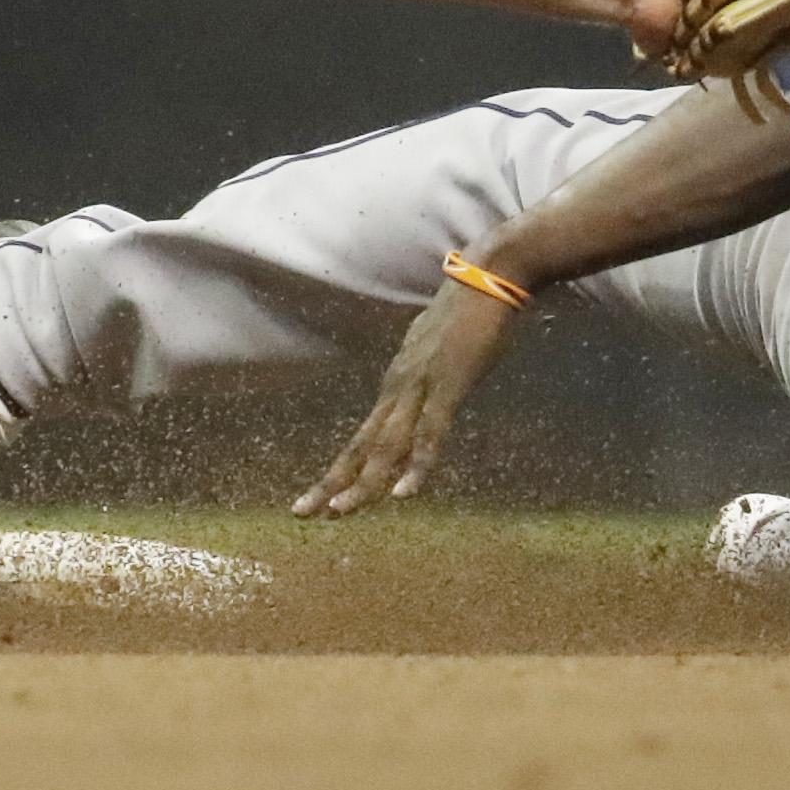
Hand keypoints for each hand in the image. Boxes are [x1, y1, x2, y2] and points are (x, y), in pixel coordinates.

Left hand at [292, 285, 522, 517]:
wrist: (487, 276)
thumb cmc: (469, 314)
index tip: (315, 500)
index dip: (339, 470)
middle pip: (361, 446)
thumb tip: (427, 394)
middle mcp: (399, 389)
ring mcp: (421, 387)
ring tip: (342, 511)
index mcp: (397, 384)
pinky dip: (416, 465)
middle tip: (301, 513)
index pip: (361, 438)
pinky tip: (404, 494)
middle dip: (332, 482)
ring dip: (365, 482)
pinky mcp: (448, 385)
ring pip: (386, 445)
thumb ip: (429, 379)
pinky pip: (429, 433)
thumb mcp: (440, 353)